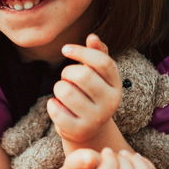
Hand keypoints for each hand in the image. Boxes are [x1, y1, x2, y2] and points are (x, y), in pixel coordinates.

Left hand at [46, 33, 120, 149]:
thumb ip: (97, 54)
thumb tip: (93, 37)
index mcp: (116, 85)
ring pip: (66, 91)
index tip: (65, 49)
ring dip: (58, 88)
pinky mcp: (80, 131)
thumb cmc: (90, 93)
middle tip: (66, 78)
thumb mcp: (97, 74)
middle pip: (82, 75)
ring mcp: (96, 119)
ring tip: (64, 93)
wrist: (89, 129)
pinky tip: (58, 106)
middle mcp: (111, 102)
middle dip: (67, 72)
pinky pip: (57, 111)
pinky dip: (52, 105)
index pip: (102, 62)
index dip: (81, 51)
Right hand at [64, 146, 162, 168]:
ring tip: (127, 155)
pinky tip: (136, 160)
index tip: (106, 151)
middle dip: (125, 164)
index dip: (109, 164)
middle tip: (118, 154)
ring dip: (139, 166)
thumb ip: (77, 161)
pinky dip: (148, 168)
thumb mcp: (73, 163)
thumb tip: (90, 160)